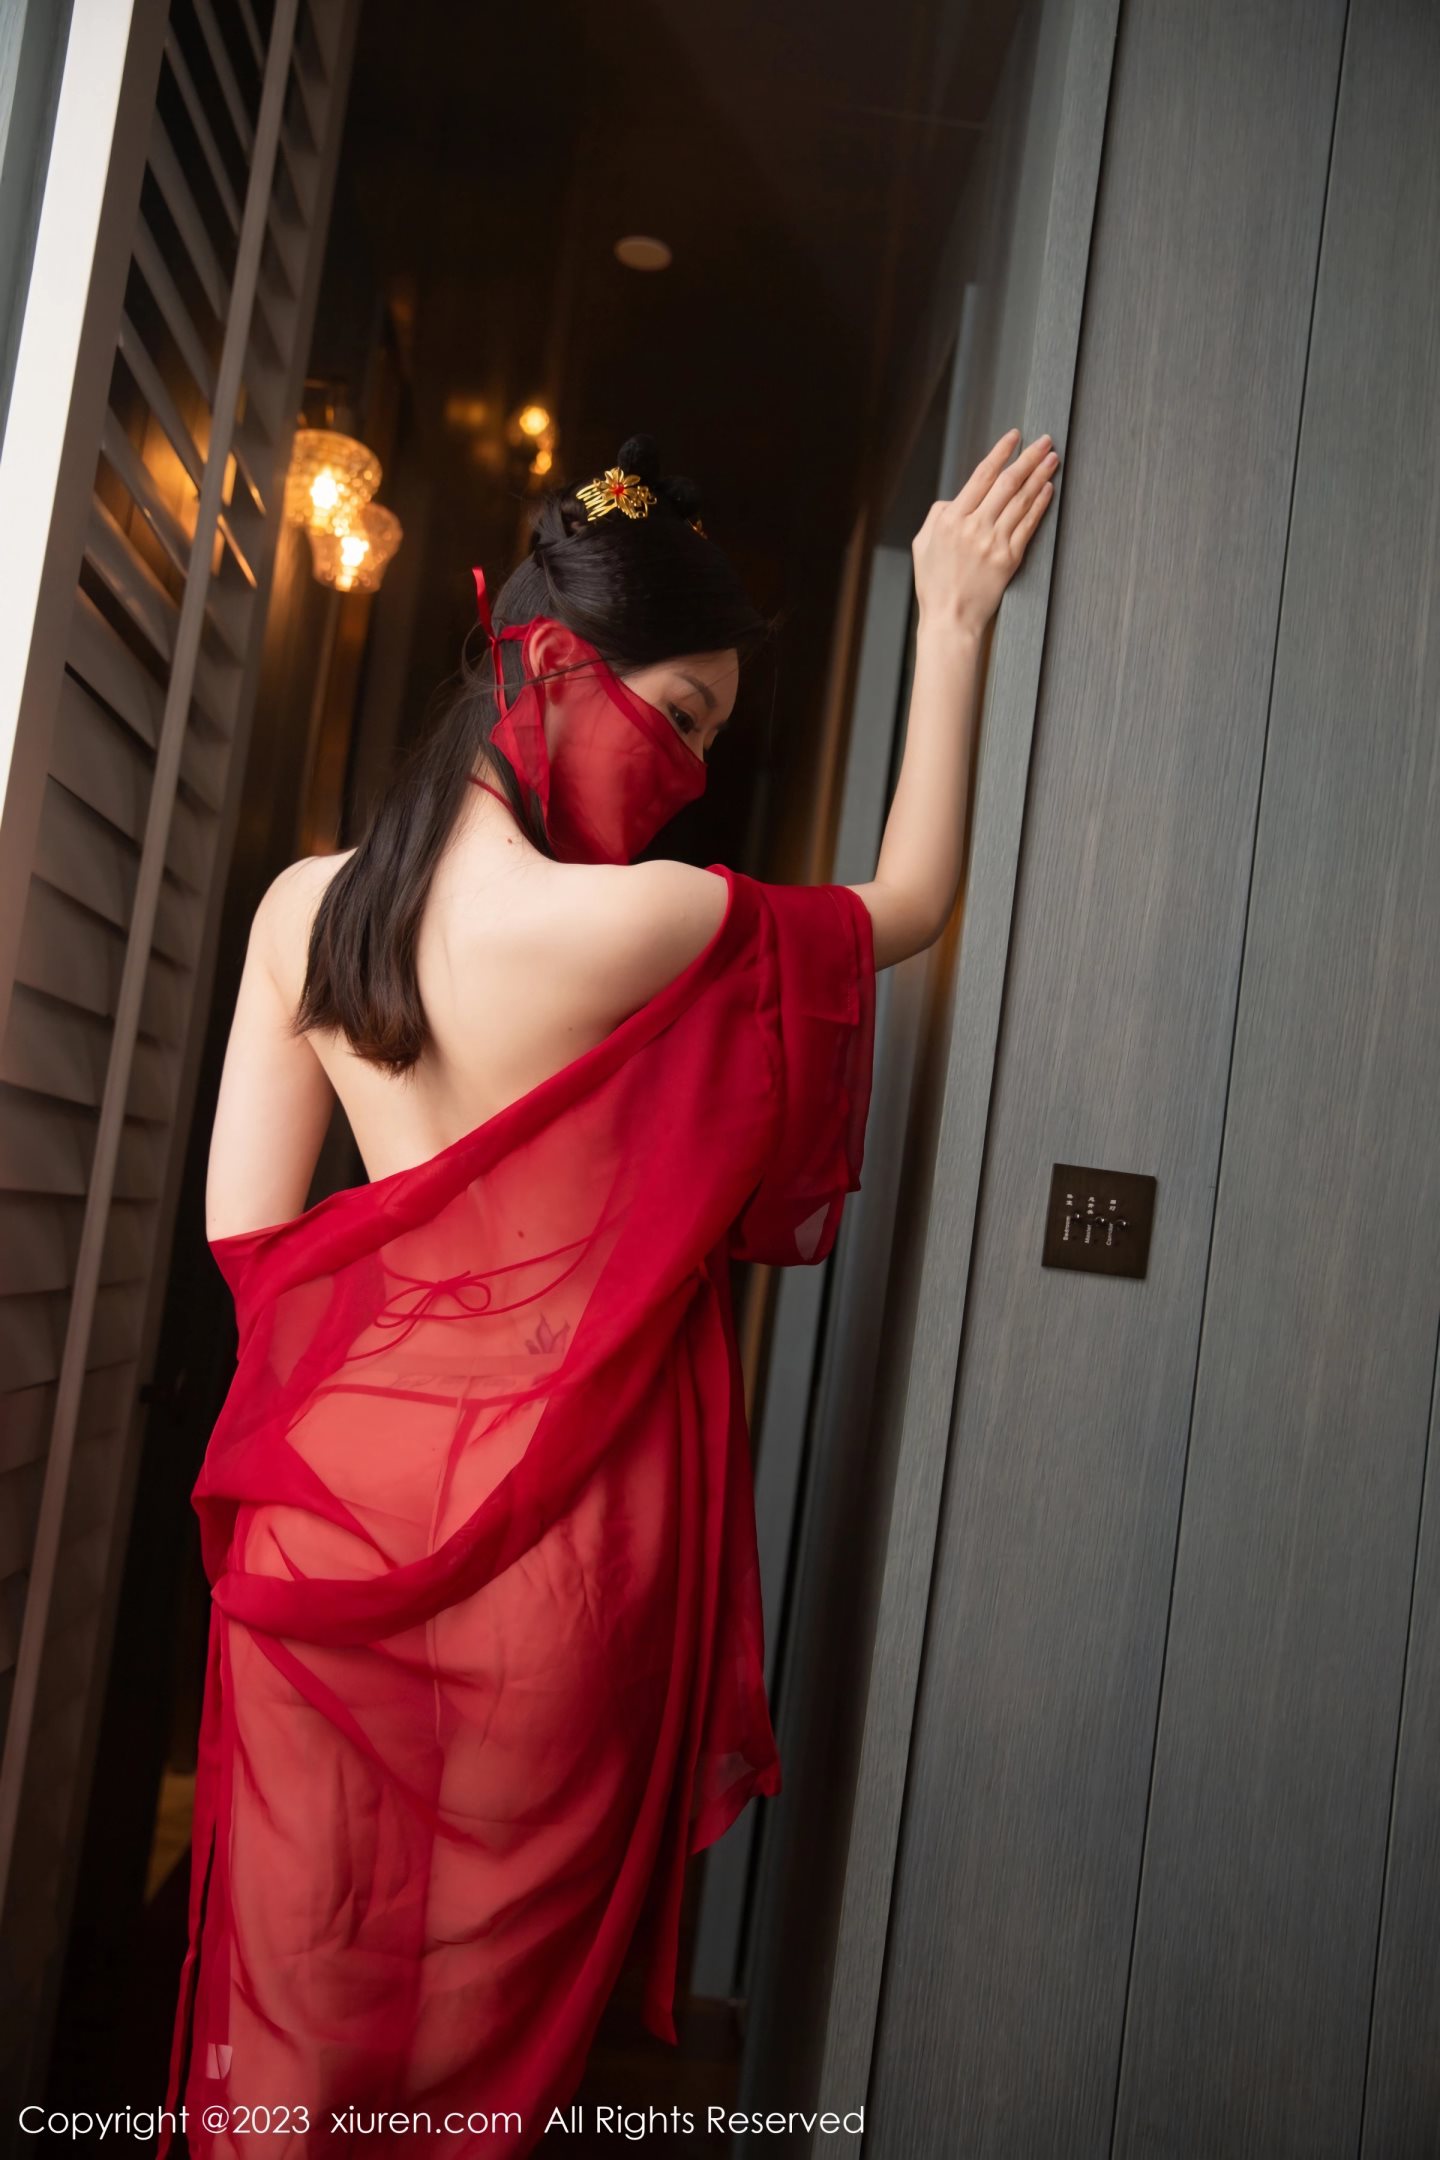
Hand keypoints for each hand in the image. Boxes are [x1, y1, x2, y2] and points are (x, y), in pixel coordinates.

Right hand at [912, 429, 1058, 636]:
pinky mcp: (1009, 559)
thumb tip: (956, 499)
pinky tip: (1048, 489)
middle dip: (1028, 457)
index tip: (1014, 437)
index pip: (981, 475)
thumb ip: (937, 515)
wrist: (951, 619)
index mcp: (951, 519)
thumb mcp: (922, 544)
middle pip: (1007, 482)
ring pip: (1021, 500)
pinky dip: (1040, 504)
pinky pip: (1028, 525)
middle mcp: (974, 527)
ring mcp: (994, 543)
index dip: (1000, 452)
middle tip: (1045, 441)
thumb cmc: (934, 584)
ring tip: (1052, 459)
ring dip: (1040, 476)